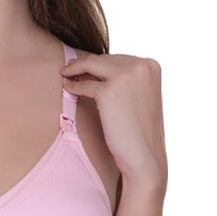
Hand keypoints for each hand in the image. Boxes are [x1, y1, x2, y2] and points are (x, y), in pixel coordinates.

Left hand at [60, 53, 166, 190]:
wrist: (144, 157)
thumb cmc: (140, 130)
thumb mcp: (139, 96)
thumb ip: (126, 79)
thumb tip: (96, 67)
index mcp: (151, 66)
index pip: (119, 58)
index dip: (101, 63)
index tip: (86, 65)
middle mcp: (141, 66)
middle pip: (104, 59)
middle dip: (87, 64)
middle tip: (71, 68)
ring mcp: (125, 76)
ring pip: (91, 65)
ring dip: (76, 69)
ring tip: (65, 74)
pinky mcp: (109, 91)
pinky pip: (84, 84)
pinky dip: (74, 86)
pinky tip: (68, 88)